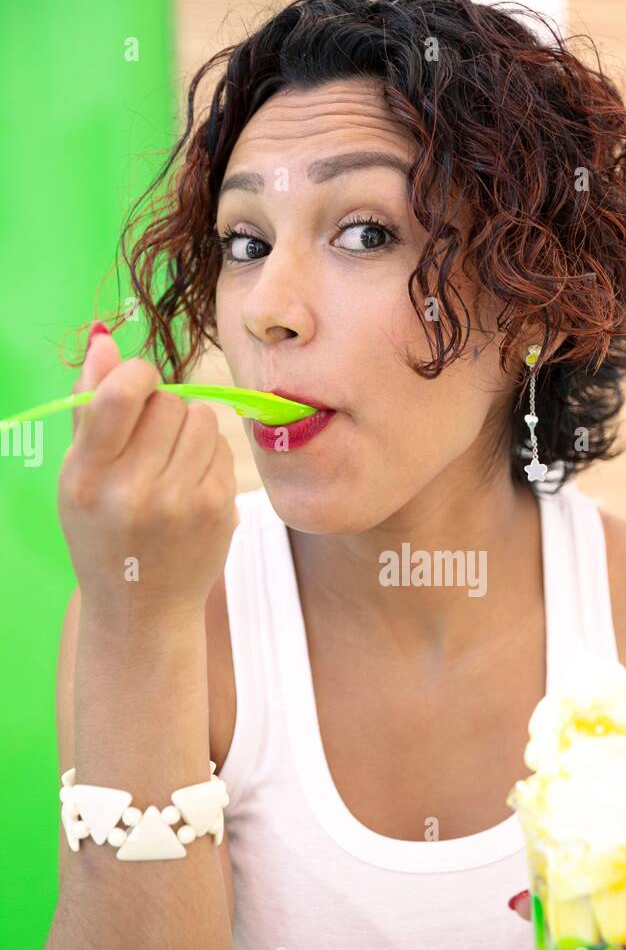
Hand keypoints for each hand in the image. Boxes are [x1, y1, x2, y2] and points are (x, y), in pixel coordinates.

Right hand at [58, 323, 238, 622]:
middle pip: (168, 403)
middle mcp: (134, 491)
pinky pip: (222, 448)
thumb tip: (105, 341)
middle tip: (149, 442)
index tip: (137, 386)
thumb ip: (89, 407)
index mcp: (88, 478)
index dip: (136, 376)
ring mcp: (181, 504)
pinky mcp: (217, 510)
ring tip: (170, 462)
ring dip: (188, 428)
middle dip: (161, 410)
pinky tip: (190, 484)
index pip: (121, 396)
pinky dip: (208, 455)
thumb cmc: (103, 534)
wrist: (141, 609)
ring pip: (202, 418)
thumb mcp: (79, 477)